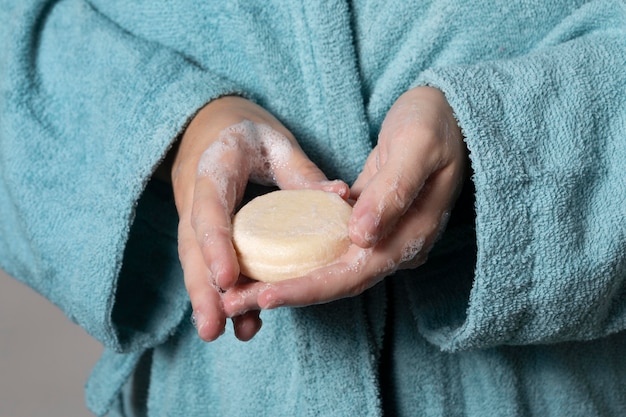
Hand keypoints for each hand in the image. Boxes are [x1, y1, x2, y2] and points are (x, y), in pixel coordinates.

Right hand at [171, 96, 347, 340]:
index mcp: (213, 167)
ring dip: (206, 299)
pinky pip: (207, 261)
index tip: (227, 279)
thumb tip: (340, 197)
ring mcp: (194, 216)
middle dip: (202, 290)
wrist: (207, 124)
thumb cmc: (244, 129)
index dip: (216, 245)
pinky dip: (219, 290)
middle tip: (212, 329)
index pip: (210, 209)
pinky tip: (237, 317)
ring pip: (195, 261)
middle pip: (193, 248)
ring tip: (219, 333)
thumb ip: (301, 172)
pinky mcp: (202, 231)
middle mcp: (195, 196)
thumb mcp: (274, 140)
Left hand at [222, 86, 466, 312]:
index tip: (265, 295)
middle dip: (286, 293)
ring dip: (287, 281)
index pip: (354, 274)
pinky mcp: (368, 224)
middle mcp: (395, 246)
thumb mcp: (417, 148)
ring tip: (240, 292)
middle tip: (234, 303)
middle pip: (336, 281)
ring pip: (330, 270)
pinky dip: (299, 258)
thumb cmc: (436, 124)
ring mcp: (382, 237)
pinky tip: (268, 262)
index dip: (309, 288)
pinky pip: (329, 249)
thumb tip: (361, 237)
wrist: (450, 115)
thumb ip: (392, 192)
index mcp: (411, 235)